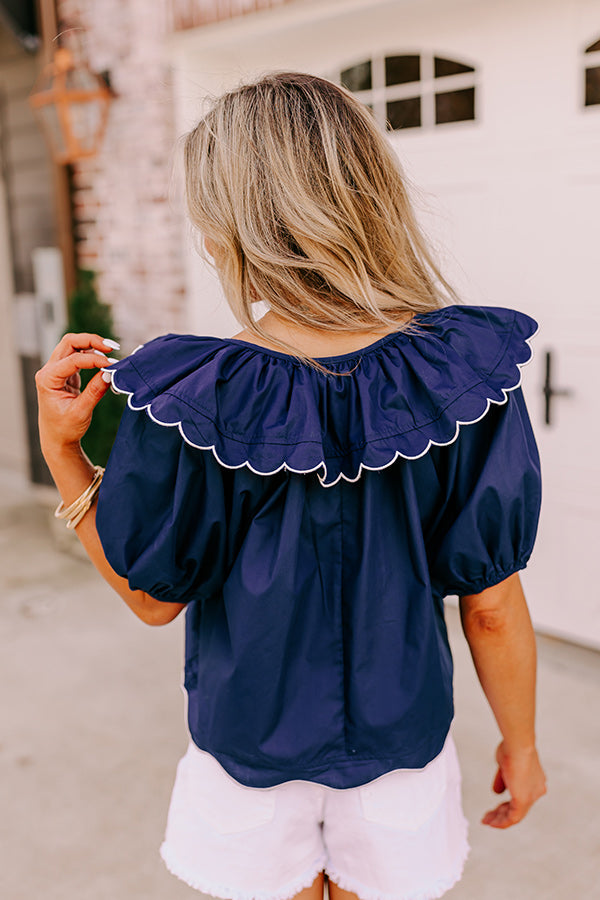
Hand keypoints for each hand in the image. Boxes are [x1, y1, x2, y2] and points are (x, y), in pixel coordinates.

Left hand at [35, 332, 116, 457]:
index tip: (112, 365)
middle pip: (69, 342)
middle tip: (111, 347)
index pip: (73, 360)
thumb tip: (110, 372)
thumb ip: (95, 391)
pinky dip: (91, 354)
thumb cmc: (65, 428)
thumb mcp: (81, 412)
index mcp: (48, 379)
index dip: (94, 359)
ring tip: (110, 351)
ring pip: (73, 345)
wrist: (57, 438)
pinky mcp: (65, 373)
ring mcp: (56, 370)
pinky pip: (78, 356)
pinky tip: (104, 360)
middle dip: (91, 340)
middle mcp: (49, 371)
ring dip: (91, 344)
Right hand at [482, 741, 546, 828]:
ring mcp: (531, 796)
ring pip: (515, 815)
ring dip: (499, 819)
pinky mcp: (523, 801)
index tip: (496, 807)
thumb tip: (496, 792)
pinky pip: (512, 818)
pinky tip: (492, 823)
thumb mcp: (504, 766)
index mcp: (534, 781)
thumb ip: (502, 781)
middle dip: (501, 813)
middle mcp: (536, 791)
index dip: (507, 802)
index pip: (520, 796)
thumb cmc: (512, 749)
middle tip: (489, 817)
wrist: (518, 746)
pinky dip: (501, 822)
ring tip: (487, 821)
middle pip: (518, 808)